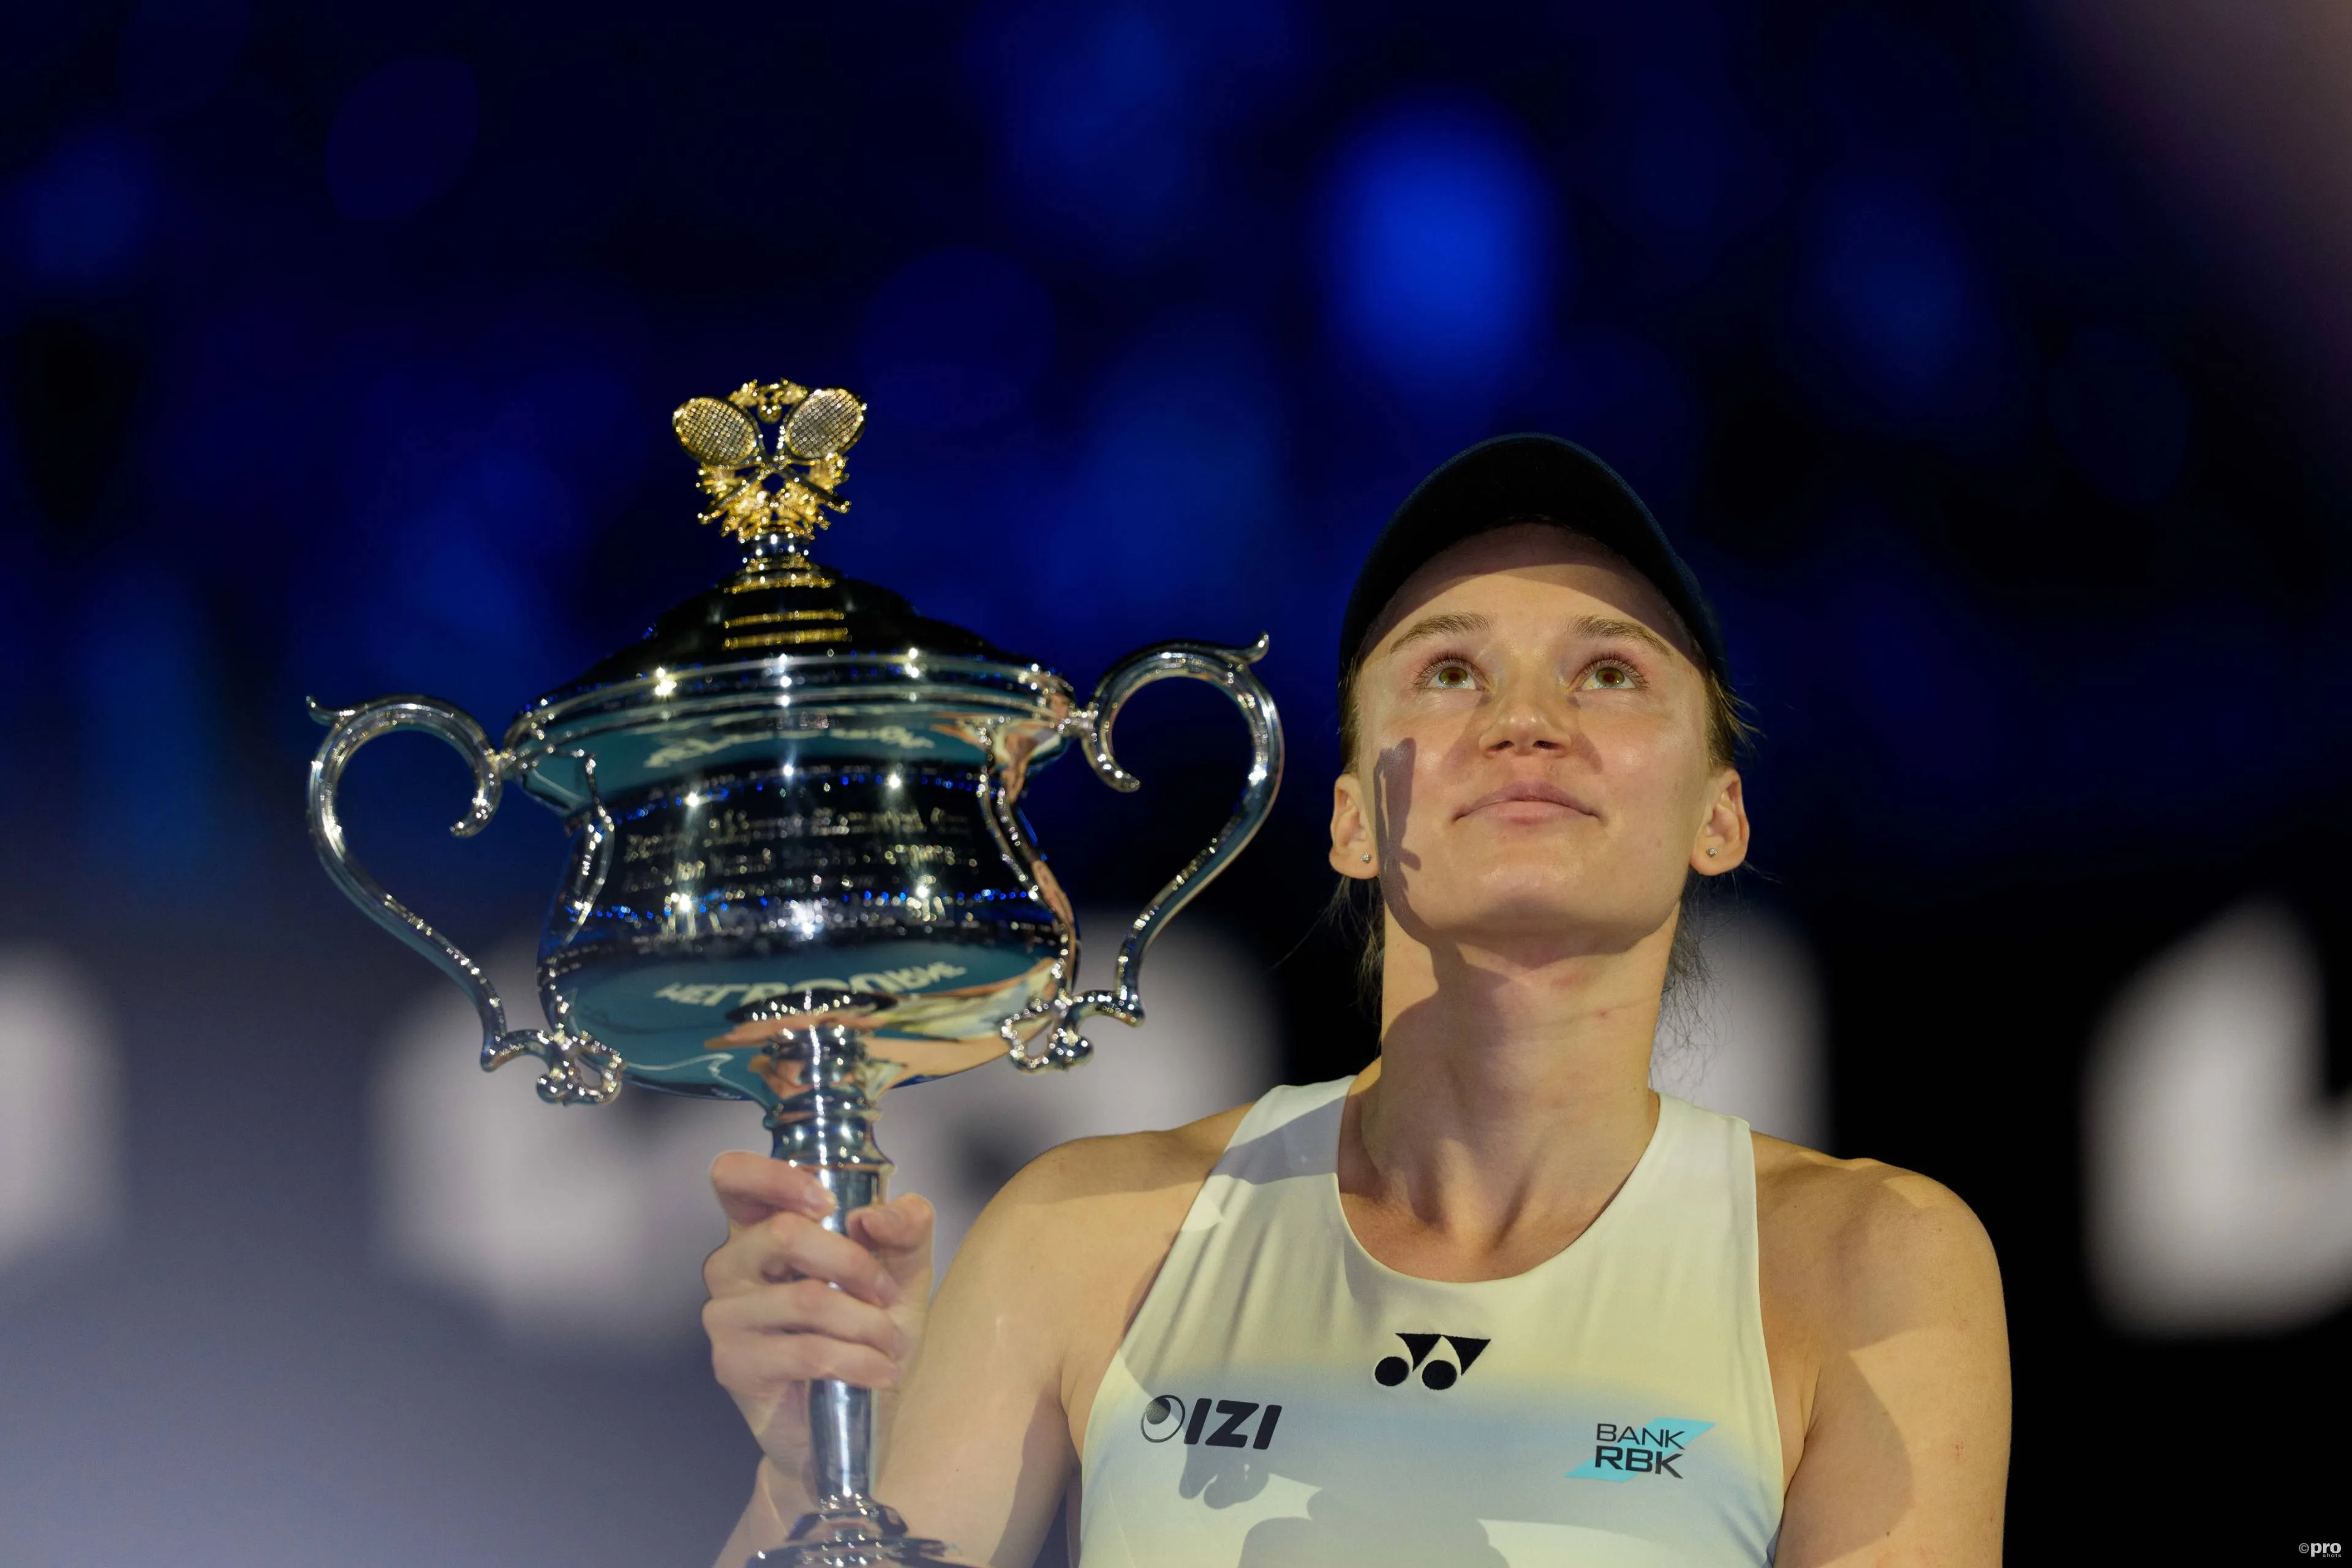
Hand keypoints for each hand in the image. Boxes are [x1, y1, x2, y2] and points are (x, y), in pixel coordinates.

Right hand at [702, 1152, 935, 1484]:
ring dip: (866, 1322)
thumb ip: (906, 1228)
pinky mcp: (733, 1364)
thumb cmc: (868, 1334)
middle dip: (853, 1261)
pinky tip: (879, 1372)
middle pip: (782, 1233)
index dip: (774, 1177)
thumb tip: (878, 1215)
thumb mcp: (902, 1272)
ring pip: (805, 1297)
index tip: (827, 1202)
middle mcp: (731, 1265)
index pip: (733, 1178)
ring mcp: (726, 1316)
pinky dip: (858, 1360)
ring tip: (890, 1343)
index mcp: (762, 1229)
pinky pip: (806, 1350)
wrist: (857, 1423)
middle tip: (884, 1294)